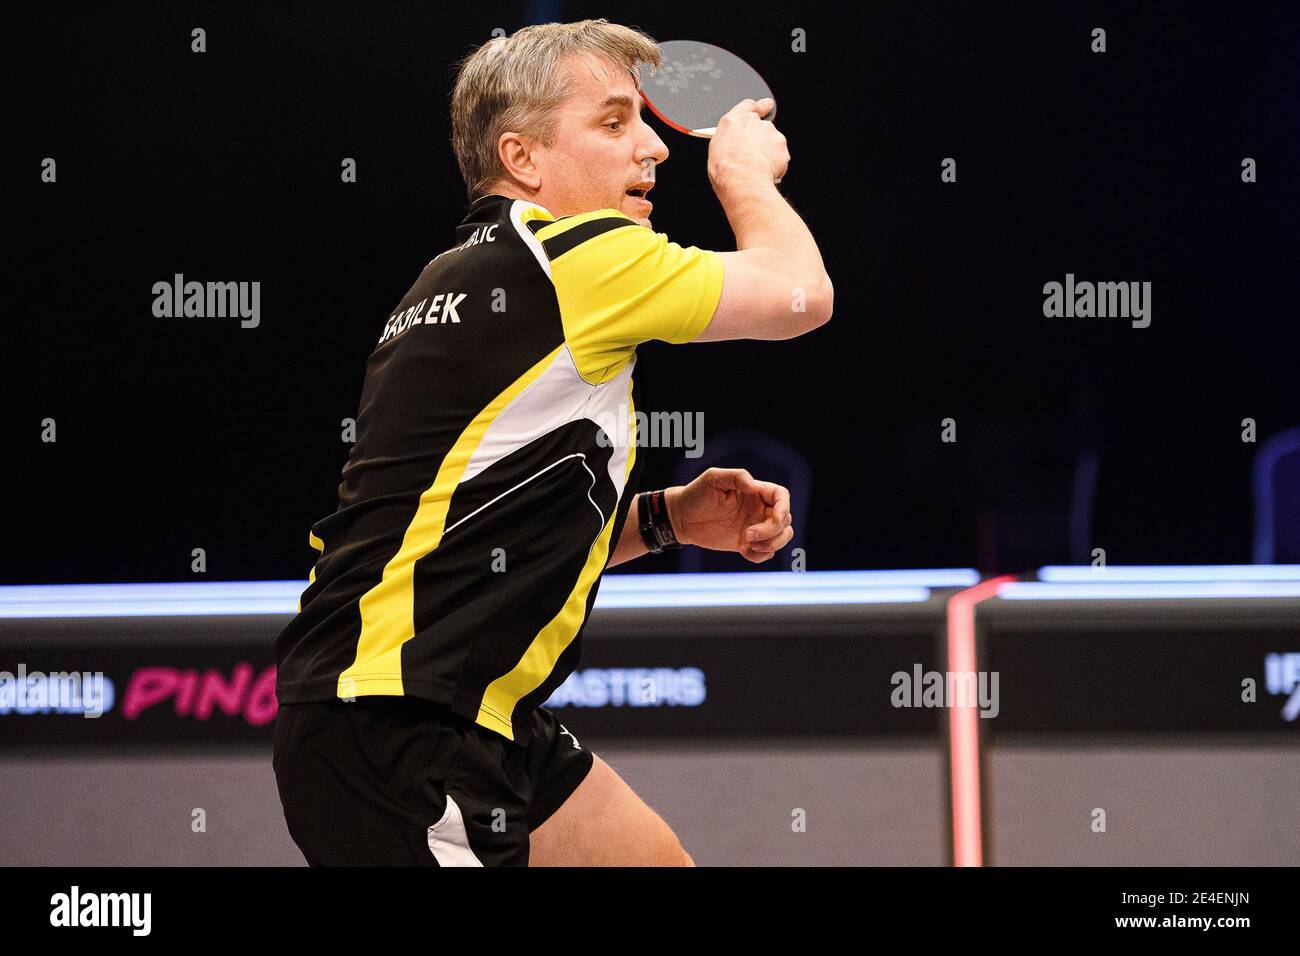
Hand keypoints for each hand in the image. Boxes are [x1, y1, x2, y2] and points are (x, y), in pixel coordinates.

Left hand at [664, 468, 792, 562]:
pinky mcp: (747, 544)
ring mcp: (754, 527)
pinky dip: (762, 556)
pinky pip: (766, 553)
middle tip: (747, 535)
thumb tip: (755, 486)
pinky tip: (744, 551)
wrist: (682, 518)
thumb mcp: (713, 479)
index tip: (775, 519)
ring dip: (772, 544)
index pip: (781, 497)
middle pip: (785, 520)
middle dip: (772, 531)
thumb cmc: (696, 494)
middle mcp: (758, 509)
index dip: (784, 508)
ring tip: (749, 545)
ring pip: (782, 537)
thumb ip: (736, 477)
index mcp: (755, 492)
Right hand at [707, 97, 788, 190]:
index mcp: (733, 121)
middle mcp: (753, 122)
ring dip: (768, 151)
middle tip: (752, 156)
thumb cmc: (725, 168)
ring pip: (772, 141)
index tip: (765, 106)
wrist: (742, 179)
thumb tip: (732, 143)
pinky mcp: (781, 145)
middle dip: (760, 139)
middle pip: (761, 126)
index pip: (748, 106)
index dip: (758, 107)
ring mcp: (769, 132)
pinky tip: (766, 171)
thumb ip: (728, 139)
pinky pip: (780, 154)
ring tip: (757, 167)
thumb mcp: (715, 150)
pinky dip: (776, 162)